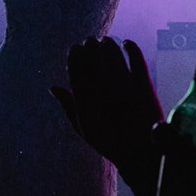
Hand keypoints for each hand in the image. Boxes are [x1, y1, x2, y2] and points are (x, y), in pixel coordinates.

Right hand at [52, 38, 163, 167]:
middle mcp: (103, 88)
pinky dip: (130, 46)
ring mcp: (124, 85)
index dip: (74, 52)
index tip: (76, 49)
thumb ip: (67, 105)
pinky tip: (126, 44)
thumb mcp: (83, 128)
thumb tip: (53, 87)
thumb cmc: (109, 143)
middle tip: (91, 42)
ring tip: (105, 42)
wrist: (140, 154)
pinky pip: (136, 56)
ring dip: (107, 43)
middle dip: (89, 44)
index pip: (75, 64)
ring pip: (112, 51)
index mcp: (85, 98)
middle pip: (92, 53)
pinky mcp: (143, 84)